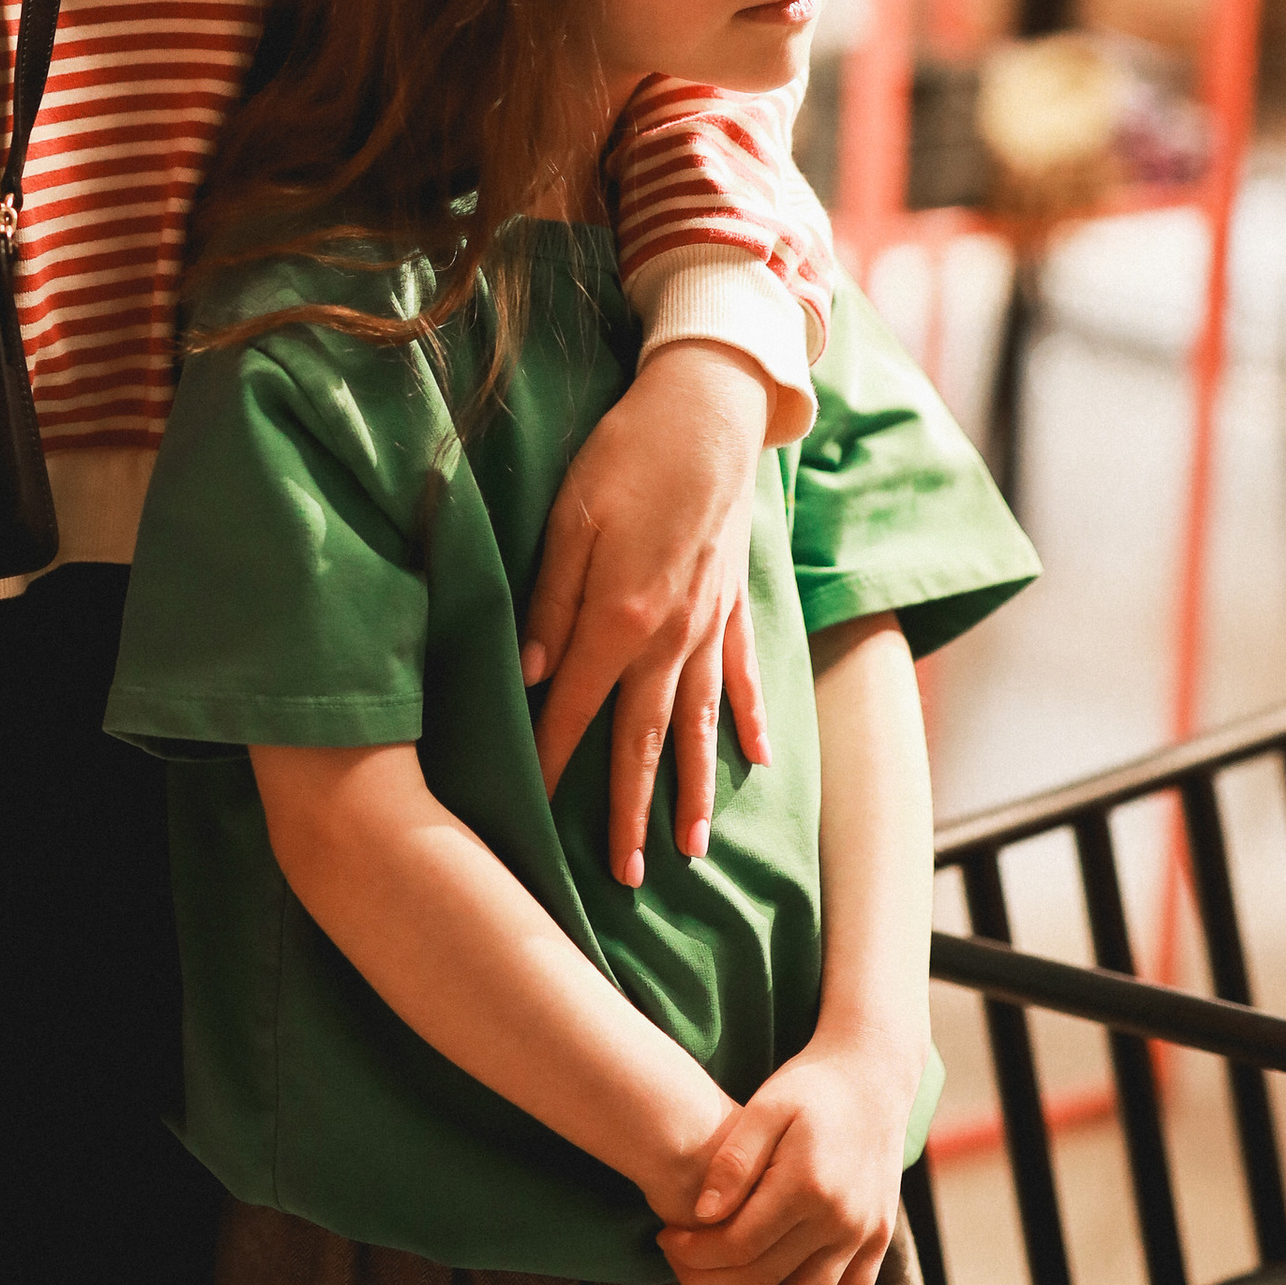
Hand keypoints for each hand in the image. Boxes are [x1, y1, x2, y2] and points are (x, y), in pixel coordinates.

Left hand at [520, 342, 770, 887]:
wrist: (713, 407)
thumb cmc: (628, 454)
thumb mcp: (569, 519)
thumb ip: (550, 603)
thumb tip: (531, 680)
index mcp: (620, 617)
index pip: (576, 708)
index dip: (552, 760)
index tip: (533, 813)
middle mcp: (672, 635)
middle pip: (645, 739)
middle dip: (631, 811)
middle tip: (626, 878)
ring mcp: (712, 624)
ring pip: (699, 724)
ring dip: (694, 790)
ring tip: (693, 851)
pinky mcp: (737, 601)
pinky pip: (743, 676)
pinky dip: (747, 721)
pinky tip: (754, 761)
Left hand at [653, 1035, 917, 1284]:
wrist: (874, 1077)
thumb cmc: (809, 1087)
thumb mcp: (765, 1107)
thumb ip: (733, 1161)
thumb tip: (702, 1214)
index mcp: (808, 1184)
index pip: (739, 1245)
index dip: (695, 1253)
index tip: (665, 1240)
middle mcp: (842, 1218)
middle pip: (767, 1280)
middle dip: (712, 1284)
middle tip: (678, 1272)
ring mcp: (866, 1235)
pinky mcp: (879, 1242)